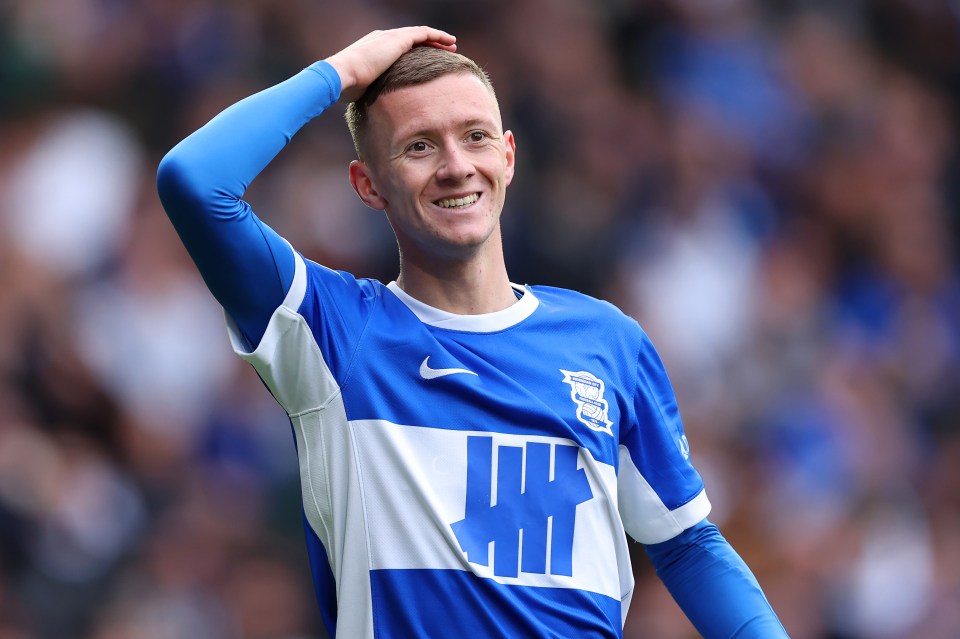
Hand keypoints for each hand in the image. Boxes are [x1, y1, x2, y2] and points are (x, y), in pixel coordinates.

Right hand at [325, 26, 456, 102]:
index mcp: (374, 49)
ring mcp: (391, 37)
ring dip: (437, 39)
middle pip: (411, 39)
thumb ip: (370, 93)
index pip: (398, 48)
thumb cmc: (347, 87)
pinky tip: (450, 41)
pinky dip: (438, 36)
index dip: (414, 53)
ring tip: (451, 45)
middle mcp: (383, 39)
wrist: (342, 74)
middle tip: (443, 50)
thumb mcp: (362, 90)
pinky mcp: (399, 39)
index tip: (425, 62)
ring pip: (420, 34)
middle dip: (428, 44)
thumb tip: (373, 109)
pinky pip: (424, 34)